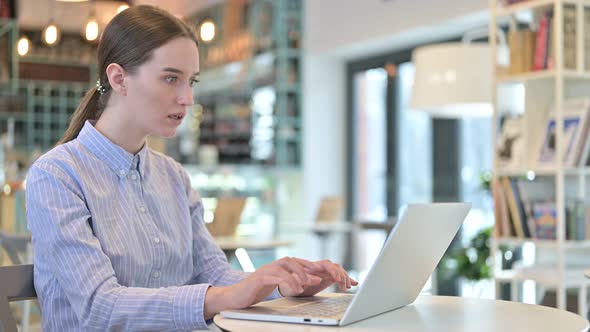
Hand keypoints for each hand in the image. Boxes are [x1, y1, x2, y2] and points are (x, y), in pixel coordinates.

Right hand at [204, 256, 321, 317]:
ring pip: (284, 267)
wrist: (234, 298)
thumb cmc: (253, 292)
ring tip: (305, 286)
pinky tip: (294, 289)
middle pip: (290, 260)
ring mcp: (264, 271)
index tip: (319, 271)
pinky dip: (287, 281)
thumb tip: (304, 283)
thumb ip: (287, 282)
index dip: (307, 264)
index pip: (293, 261)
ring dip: (297, 275)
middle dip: (305, 268)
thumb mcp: (273, 286)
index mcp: (274, 267)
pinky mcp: (258, 279)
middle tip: (315, 278)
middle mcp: (270, 266)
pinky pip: (275, 276)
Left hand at [288, 259, 357, 296]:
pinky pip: (338, 277)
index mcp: (312, 267)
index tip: (336, 279)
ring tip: (347, 287)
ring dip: (344, 277)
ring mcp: (323, 273)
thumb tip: (318, 279)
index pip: (326, 264)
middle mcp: (319, 268)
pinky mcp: (326, 279)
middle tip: (343, 285)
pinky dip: (346, 279)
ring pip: (338, 271)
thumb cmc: (287, 285)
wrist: (285, 288)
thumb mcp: (293, 283)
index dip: (333, 271)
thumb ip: (303, 280)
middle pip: (334, 266)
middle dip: (341, 275)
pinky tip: (354, 283)